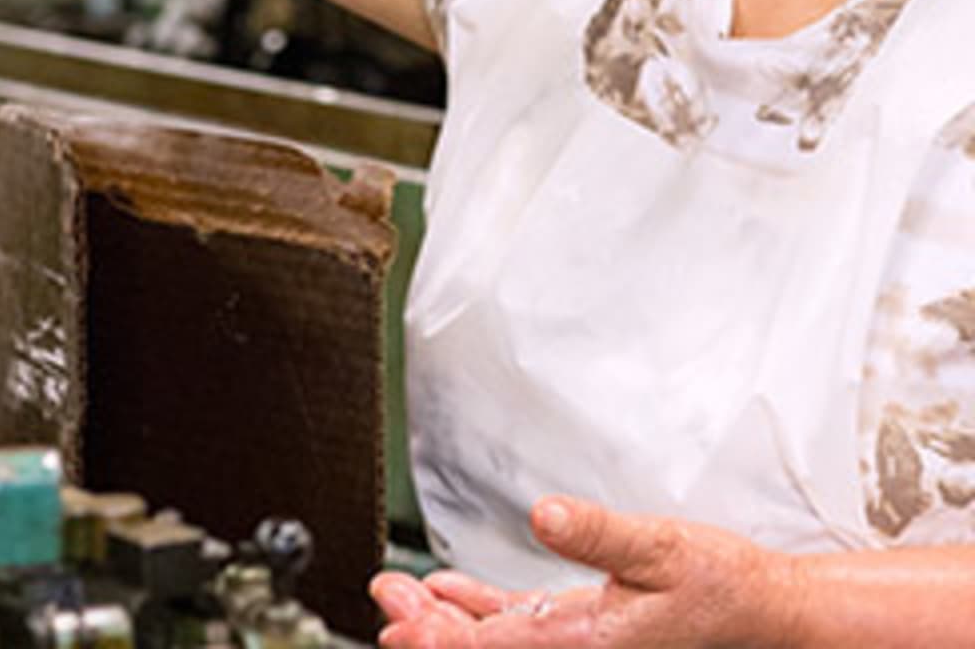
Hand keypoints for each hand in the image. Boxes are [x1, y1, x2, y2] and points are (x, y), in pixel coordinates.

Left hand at [370, 497, 806, 647]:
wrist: (763, 611)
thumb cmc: (722, 585)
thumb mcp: (661, 546)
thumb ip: (598, 533)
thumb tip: (545, 514)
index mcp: (590, 643)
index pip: (499, 646)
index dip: (443, 637)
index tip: (398, 619)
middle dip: (430, 629)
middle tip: (386, 599)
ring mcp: (579, 643)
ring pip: (497, 639)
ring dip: (445, 620)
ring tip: (399, 595)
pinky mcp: (586, 628)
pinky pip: (520, 627)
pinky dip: (480, 613)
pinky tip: (448, 594)